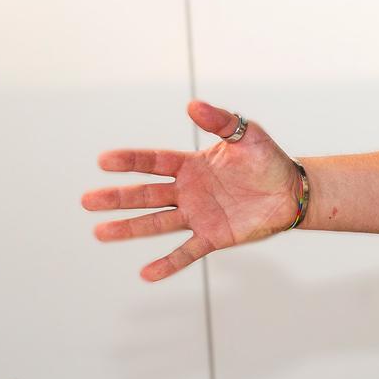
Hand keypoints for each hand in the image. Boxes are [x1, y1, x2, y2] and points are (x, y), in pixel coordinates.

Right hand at [82, 100, 302, 280]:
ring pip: (157, 223)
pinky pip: (187, 252)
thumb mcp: (246, 135)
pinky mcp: (213, 236)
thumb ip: (220, 121)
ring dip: (129, 228)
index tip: (103, 161)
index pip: (154, 162)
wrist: (292, 191)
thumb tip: (192, 105)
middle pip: (146, 195)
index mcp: (191, 165)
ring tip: (100, 232)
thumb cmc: (268, 160)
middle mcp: (188, 191)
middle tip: (86, 201)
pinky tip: (146, 273)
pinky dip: (168, 263)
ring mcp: (198, 215)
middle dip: (117, 198)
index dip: (130, 161)